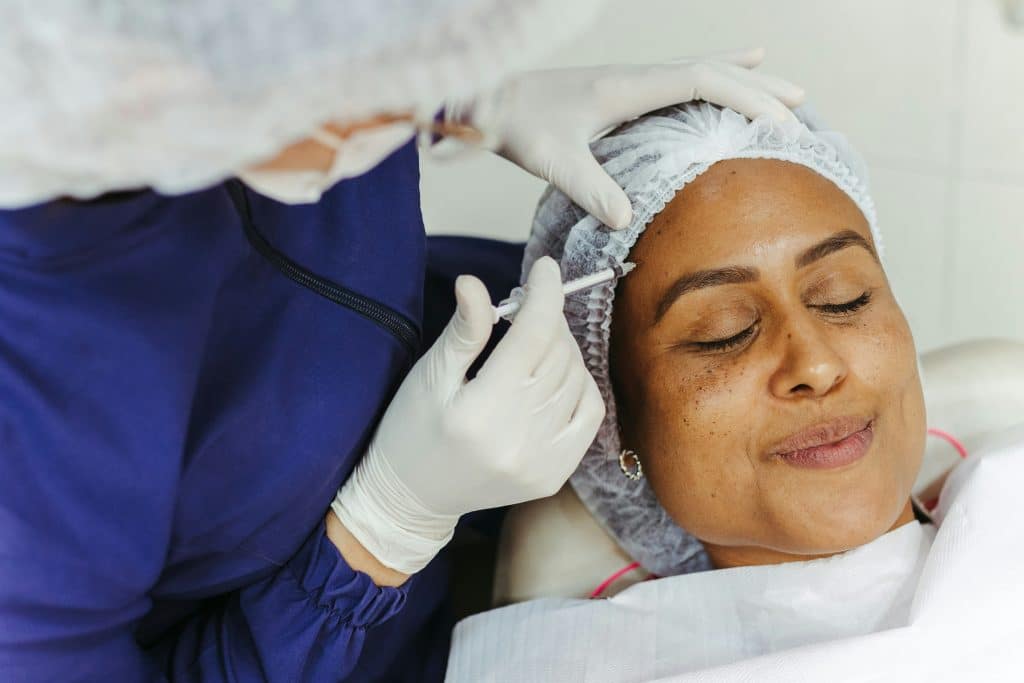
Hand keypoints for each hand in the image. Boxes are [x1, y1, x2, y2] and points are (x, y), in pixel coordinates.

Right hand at [331, 257, 604, 574]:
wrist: (411, 497)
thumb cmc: (412, 430)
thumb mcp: (430, 375)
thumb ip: (463, 330)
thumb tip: (475, 282)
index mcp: (482, 409)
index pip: (533, 335)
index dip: (545, 294)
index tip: (545, 267)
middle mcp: (518, 437)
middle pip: (558, 354)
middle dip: (549, 318)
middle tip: (528, 308)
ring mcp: (542, 461)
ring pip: (578, 380)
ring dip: (564, 350)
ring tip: (535, 344)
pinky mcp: (554, 475)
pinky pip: (589, 414)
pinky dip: (580, 385)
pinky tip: (555, 376)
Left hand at [455, 47, 803, 228]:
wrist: (489, 98)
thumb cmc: (519, 125)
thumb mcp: (553, 160)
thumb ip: (590, 187)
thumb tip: (627, 220)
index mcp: (626, 88)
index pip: (700, 81)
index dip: (744, 96)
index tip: (778, 122)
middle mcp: (636, 77)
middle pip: (712, 71)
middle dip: (759, 89)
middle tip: (803, 109)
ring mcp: (631, 80)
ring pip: (702, 70)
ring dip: (745, 79)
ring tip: (789, 91)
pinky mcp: (623, 89)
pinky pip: (681, 78)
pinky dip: (715, 74)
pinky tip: (733, 69)